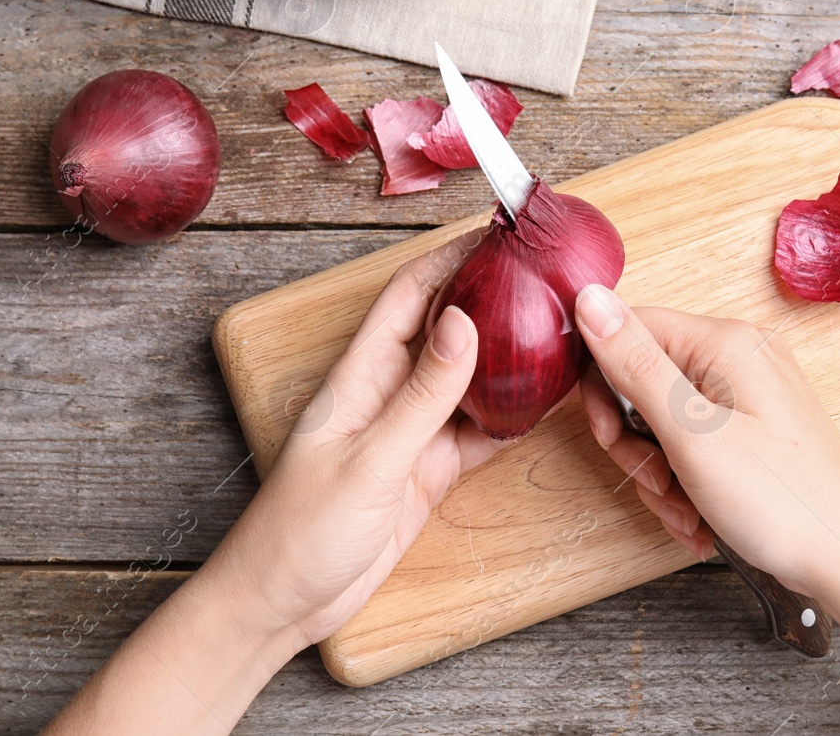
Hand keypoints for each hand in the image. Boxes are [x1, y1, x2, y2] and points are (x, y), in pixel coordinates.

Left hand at [221, 241, 506, 648]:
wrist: (282, 603)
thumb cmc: (301, 531)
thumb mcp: (371, 461)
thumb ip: (422, 396)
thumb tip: (464, 324)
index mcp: (361, 375)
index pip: (409, 296)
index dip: (450, 259)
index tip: (498, 236)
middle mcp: (387, 393)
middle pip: (446, 330)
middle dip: (489, 300)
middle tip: (543, 280)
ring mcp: (408, 433)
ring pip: (468, 381)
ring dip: (507, 361)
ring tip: (556, 334)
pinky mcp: (425, 471)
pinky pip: (476, 432)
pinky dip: (510, 418)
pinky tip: (544, 404)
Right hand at [573, 284, 839, 613]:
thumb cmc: (785, 502)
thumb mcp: (692, 434)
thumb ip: (635, 363)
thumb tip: (588, 297)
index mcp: (724, 342)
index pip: (628, 330)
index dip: (603, 385)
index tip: (611, 437)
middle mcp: (740, 357)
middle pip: (643, 381)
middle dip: (637, 444)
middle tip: (658, 482)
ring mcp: (751, 395)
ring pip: (665, 423)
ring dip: (662, 477)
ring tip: (688, 513)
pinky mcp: (757, 430)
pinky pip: (696, 445)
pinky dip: (688, 485)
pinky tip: (703, 520)